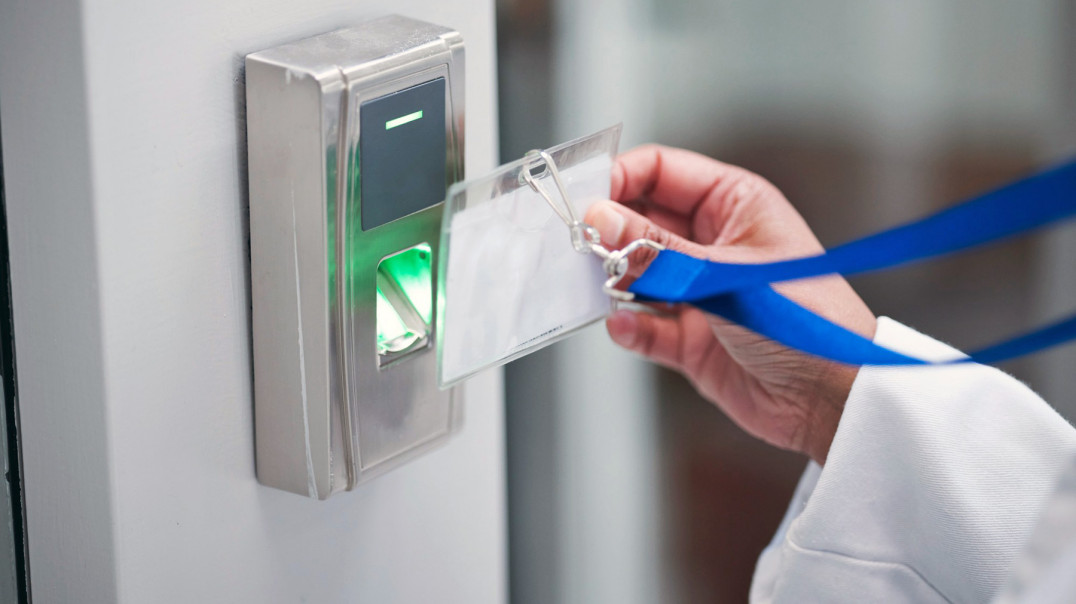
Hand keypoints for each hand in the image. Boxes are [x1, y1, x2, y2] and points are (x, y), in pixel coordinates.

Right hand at [585, 145, 876, 463]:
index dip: (620, 178)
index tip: (586, 199)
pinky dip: (629, 328)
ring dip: (612, 281)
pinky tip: (626, 329)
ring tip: (603, 288)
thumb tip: (601, 220)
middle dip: (608, 233)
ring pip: (634, 273)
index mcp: (733, 205)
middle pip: (639, 220)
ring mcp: (697, 290)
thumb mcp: (726, 275)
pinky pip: (643, 325)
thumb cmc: (807, 320)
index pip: (661, 171)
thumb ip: (658, 251)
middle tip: (582, 247)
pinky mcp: (688, 338)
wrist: (834, 400)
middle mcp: (710, 242)